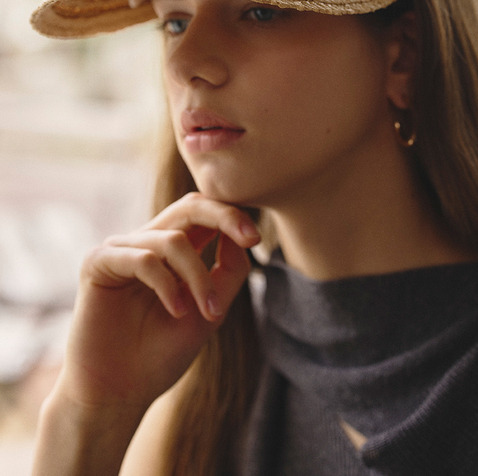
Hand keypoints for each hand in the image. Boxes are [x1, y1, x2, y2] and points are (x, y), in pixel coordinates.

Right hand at [55, 192, 260, 414]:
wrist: (119, 393)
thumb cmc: (162, 353)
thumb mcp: (212, 310)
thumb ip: (229, 271)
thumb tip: (239, 235)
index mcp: (172, 251)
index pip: (203, 213)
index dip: (232, 216)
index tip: (256, 238)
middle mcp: (146, 242)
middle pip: (189, 207)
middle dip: (224, 217)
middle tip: (250, 240)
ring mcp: (121, 250)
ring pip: (173, 240)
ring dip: (198, 277)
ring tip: (206, 312)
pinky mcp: (97, 263)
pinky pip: (143, 258)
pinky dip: (167, 284)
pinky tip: (176, 311)